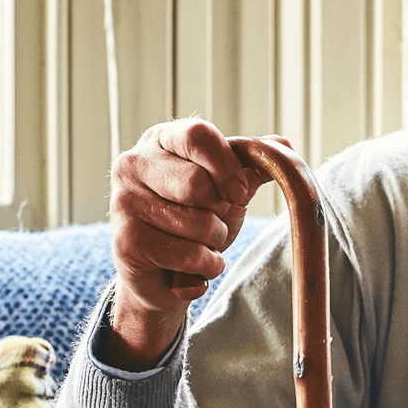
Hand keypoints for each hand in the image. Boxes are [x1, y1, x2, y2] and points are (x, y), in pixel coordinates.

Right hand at [102, 119, 282, 367]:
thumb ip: (251, 164)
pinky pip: (188, 255)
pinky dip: (205, 266)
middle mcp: (133, 164)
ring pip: (197, 224)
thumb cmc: (195, 218)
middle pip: (197, 184)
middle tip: (214, 222)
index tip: (239, 192)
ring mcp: (124, 203)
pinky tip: (191, 266)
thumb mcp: (227, 186)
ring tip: (201, 244)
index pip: (198, 135)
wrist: (164, 272)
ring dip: (215, 243)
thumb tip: (283, 145)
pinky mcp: (126, 243)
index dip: (227, 165)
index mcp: (161, 140)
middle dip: (221, 213)